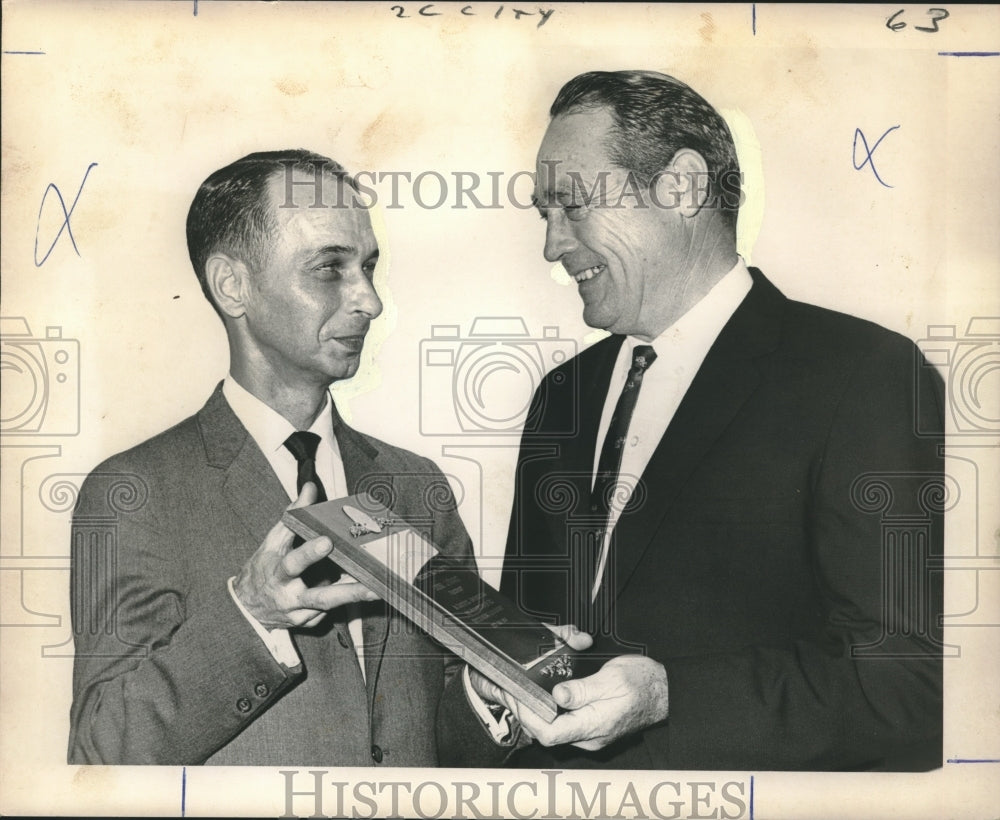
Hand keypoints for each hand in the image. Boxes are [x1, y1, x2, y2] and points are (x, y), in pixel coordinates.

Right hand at [233, 482, 378, 628]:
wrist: (246, 607)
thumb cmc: (263, 567)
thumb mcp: (273, 541)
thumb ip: (292, 515)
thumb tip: (310, 488)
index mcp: (278, 573)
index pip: (294, 562)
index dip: (310, 553)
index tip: (327, 541)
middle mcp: (289, 597)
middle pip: (320, 597)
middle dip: (347, 591)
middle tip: (371, 584)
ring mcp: (300, 614)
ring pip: (330, 607)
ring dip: (354, 597)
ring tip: (379, 588)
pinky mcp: (307, 623)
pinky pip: (329, 611)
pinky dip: (345, 600)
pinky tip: (361, 590)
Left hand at [476, 653, 668, 751]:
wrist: (664, 692)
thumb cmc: (643, 683)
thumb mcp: (612, 677)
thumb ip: (583, 689)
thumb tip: (558, 694)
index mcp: (593, 725)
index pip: (548, 733)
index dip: (527, 716)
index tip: (516, 696)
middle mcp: (589, 736)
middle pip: (545, 732)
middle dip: (523, 711)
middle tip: (508, 689)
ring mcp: (590, 734)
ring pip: (552, 729)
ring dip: (533, 711)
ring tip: (518, 690)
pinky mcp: (591, 728)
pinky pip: (562, 724)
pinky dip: (547, 711)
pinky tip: (540, 696)